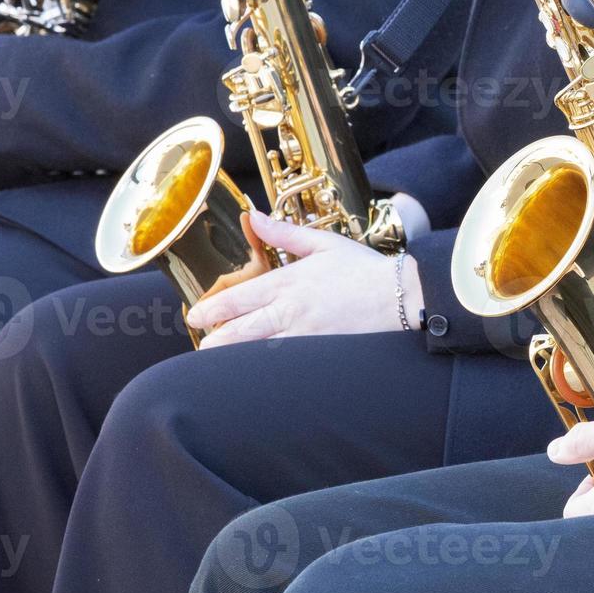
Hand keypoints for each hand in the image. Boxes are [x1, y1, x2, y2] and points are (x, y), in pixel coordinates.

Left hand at [185, 210, 423, 347]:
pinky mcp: (319, 353)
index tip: (195, 316)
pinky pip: (284, 365)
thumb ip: (284, 234)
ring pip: (258, 352)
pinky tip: (254, 376)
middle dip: (216, 340)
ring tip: (216, 363)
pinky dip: (265, 370)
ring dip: (234, 358)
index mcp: (289, 282)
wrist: (399, 297)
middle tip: (201, 345)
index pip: (240, 298)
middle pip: (241, 331)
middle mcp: (291, 311)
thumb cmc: (363, 269)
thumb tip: (254, 216)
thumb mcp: (323, 243)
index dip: (213, 309)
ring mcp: (305, 336)